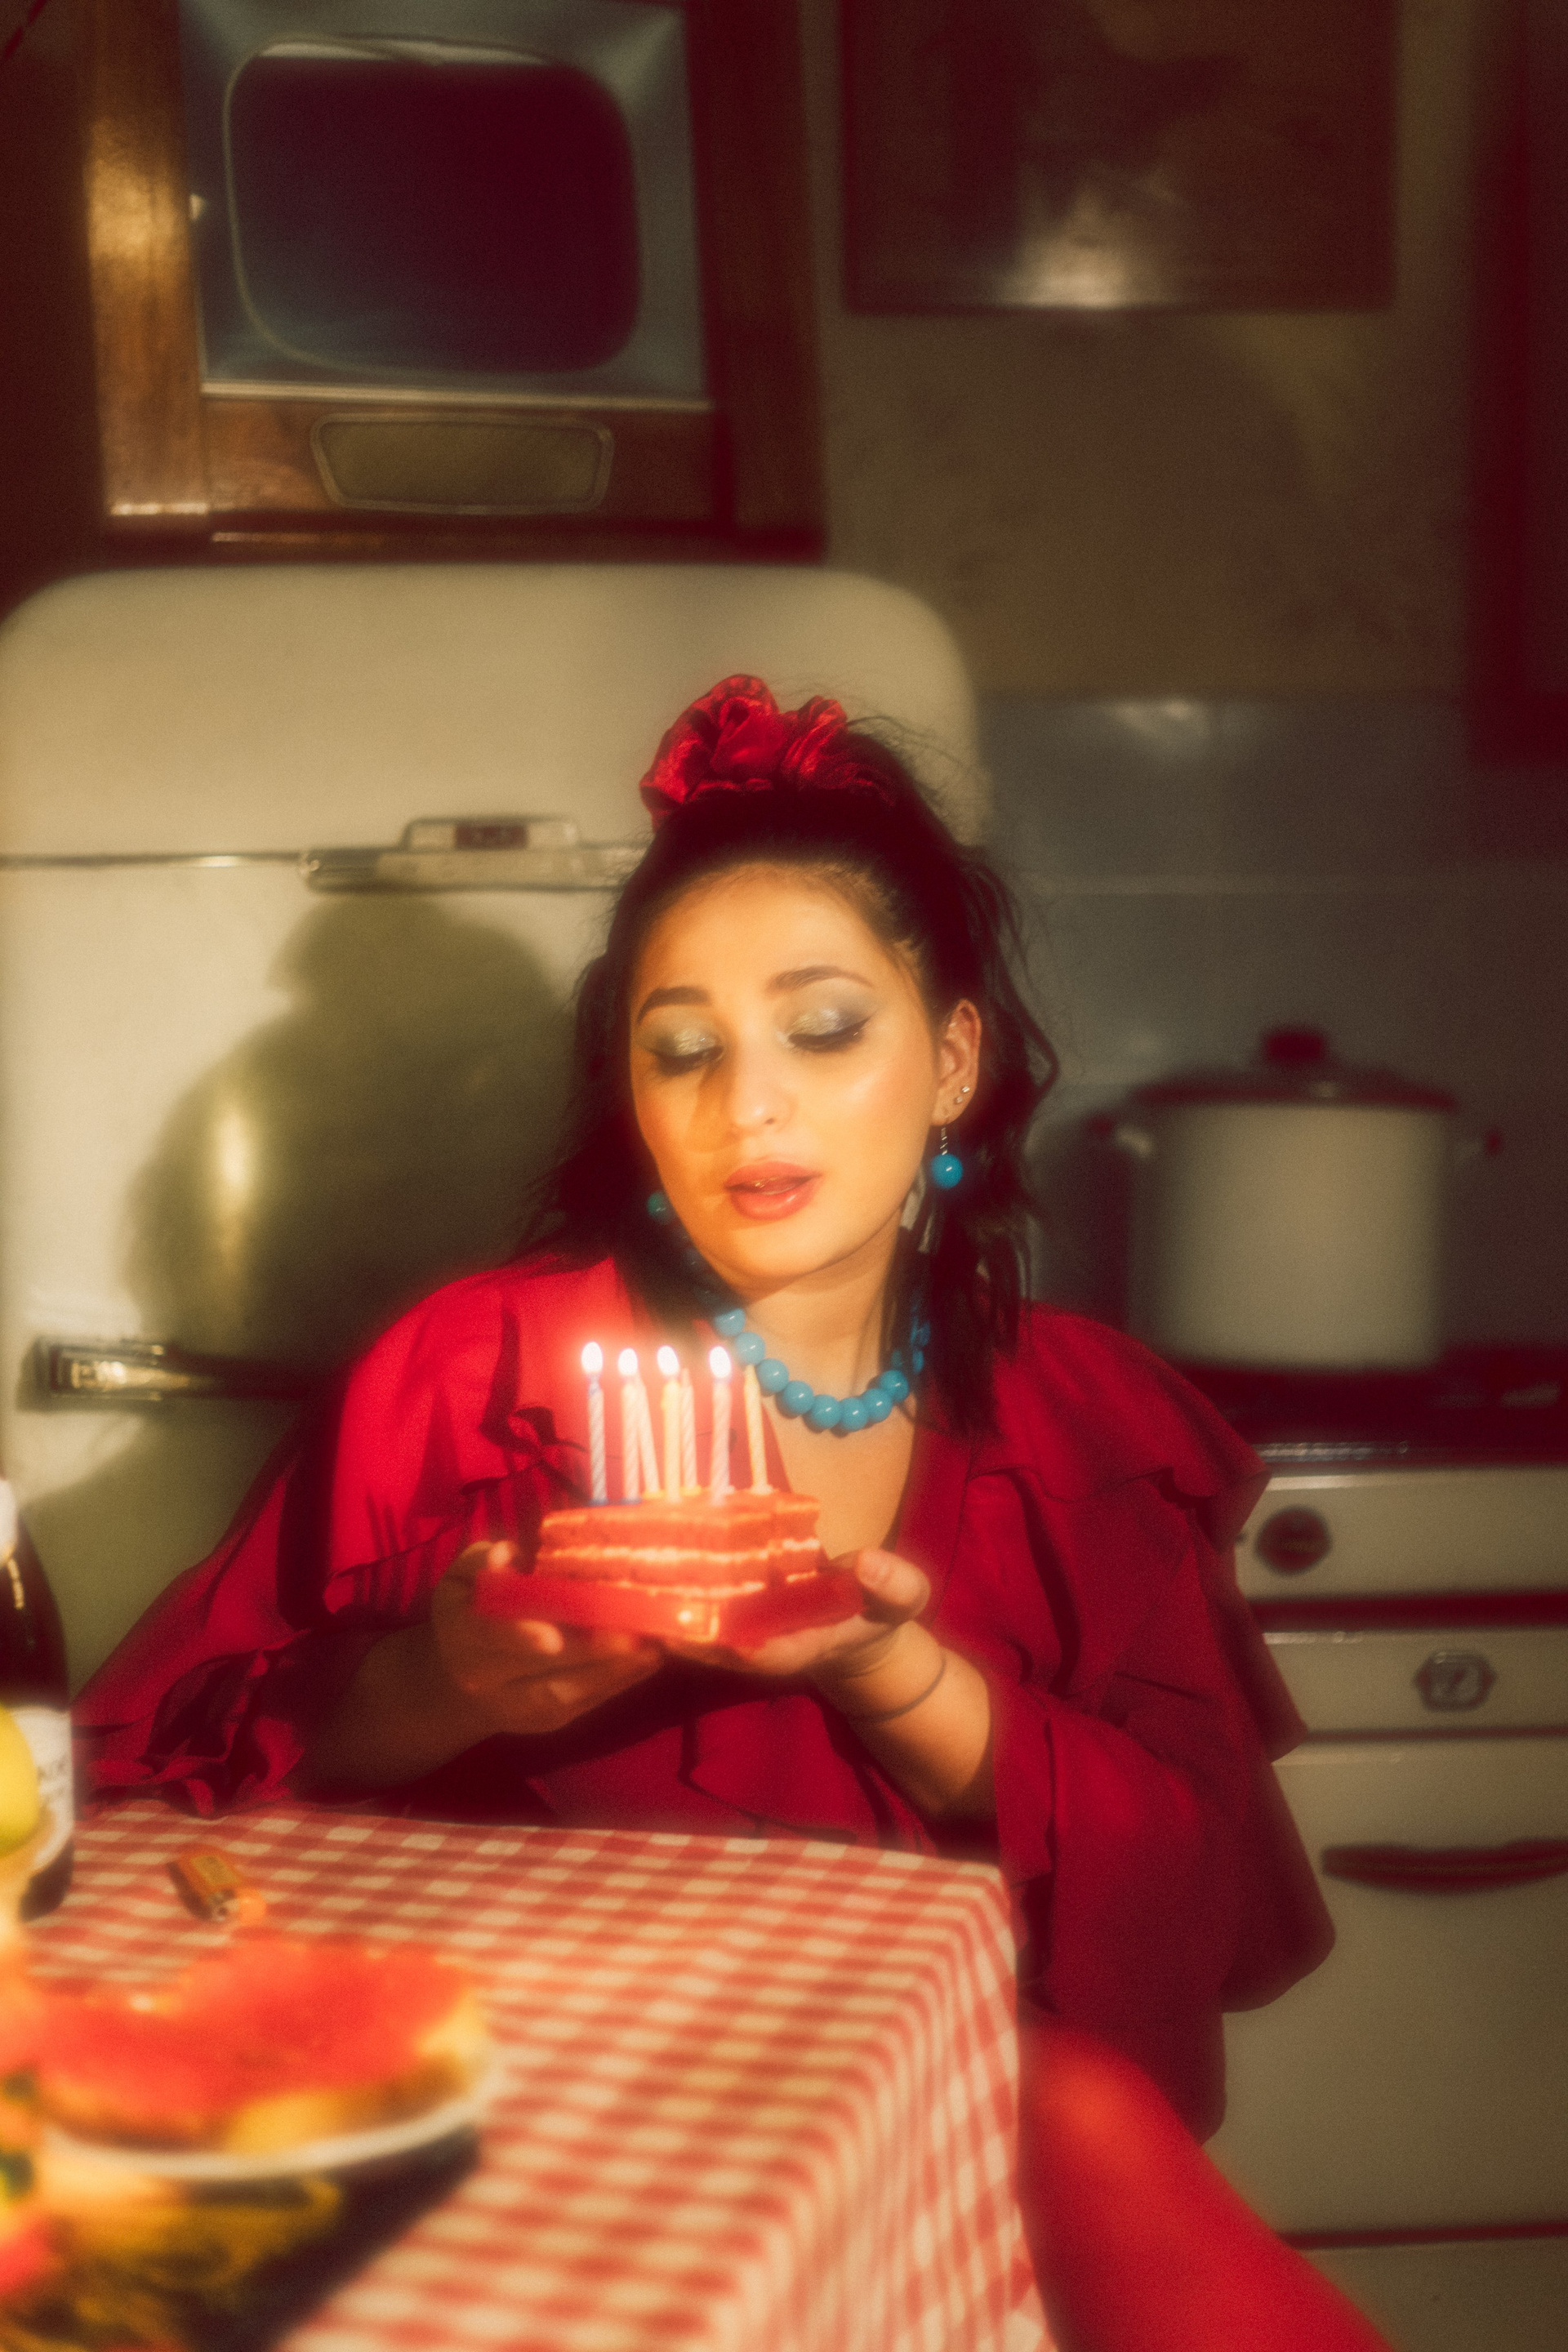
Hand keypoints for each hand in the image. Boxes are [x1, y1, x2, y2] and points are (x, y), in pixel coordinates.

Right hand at [430, 1541, 662, 1737]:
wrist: (460, 1678)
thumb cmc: (470, 1610)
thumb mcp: (461, 1577)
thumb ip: (481, 1561)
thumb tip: (508, 1556)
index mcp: (463, 1634)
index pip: (491, 1635)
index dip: (521, 1636)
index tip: (554, 1638)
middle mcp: (485, 1678)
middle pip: (541, 1669)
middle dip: (590, 1653)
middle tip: (633, 1634)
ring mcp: (515, 1706)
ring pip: (567, 1693)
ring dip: (613, 1671)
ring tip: (652, 1647)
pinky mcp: (545, 1721)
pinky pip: (583, 1704)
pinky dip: (618, 1683)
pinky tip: (647, 1660)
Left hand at [660, 1547, 932, 1687]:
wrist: (856, 1616)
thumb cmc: (880, 1609)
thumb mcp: (902, 1598)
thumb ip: (892, 1585)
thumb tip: (866, 1564)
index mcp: (801, 1645)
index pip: (768, 1653)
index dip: (742, 1646)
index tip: (720, 1637)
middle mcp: (760, 1642)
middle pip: (714, 1644)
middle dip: (683, 1632)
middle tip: (649, 1612)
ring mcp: (738, 1628)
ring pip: (694, 1625)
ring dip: (664, 1612)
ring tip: (628, 1588)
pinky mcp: (725, 1608)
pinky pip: (691, 1602)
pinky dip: (667, 1589)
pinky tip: (635, 1561)